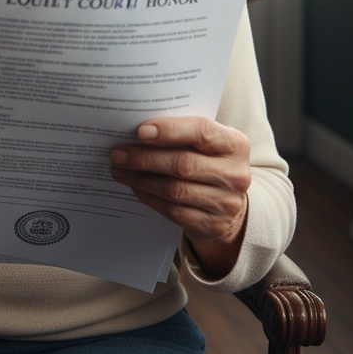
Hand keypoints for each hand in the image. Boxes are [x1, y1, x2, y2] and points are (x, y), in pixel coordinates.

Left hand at [110, 116, 250, 277]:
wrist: (226, 199)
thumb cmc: (206, 159)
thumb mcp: (204, 142)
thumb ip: (180, 132)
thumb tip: (135, 129)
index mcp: (234, 144)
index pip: (202, 132)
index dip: (170, 130)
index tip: (140, 131)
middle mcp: (235, 174)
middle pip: (183, 164)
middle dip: (145, 158)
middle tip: (117, 154)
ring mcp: (226, 202)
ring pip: (175, 190)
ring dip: (141, 179)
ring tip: (119, 170)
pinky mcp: (212, 224)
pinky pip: (173, 211)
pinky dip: (149, 197)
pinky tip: (135, 187)